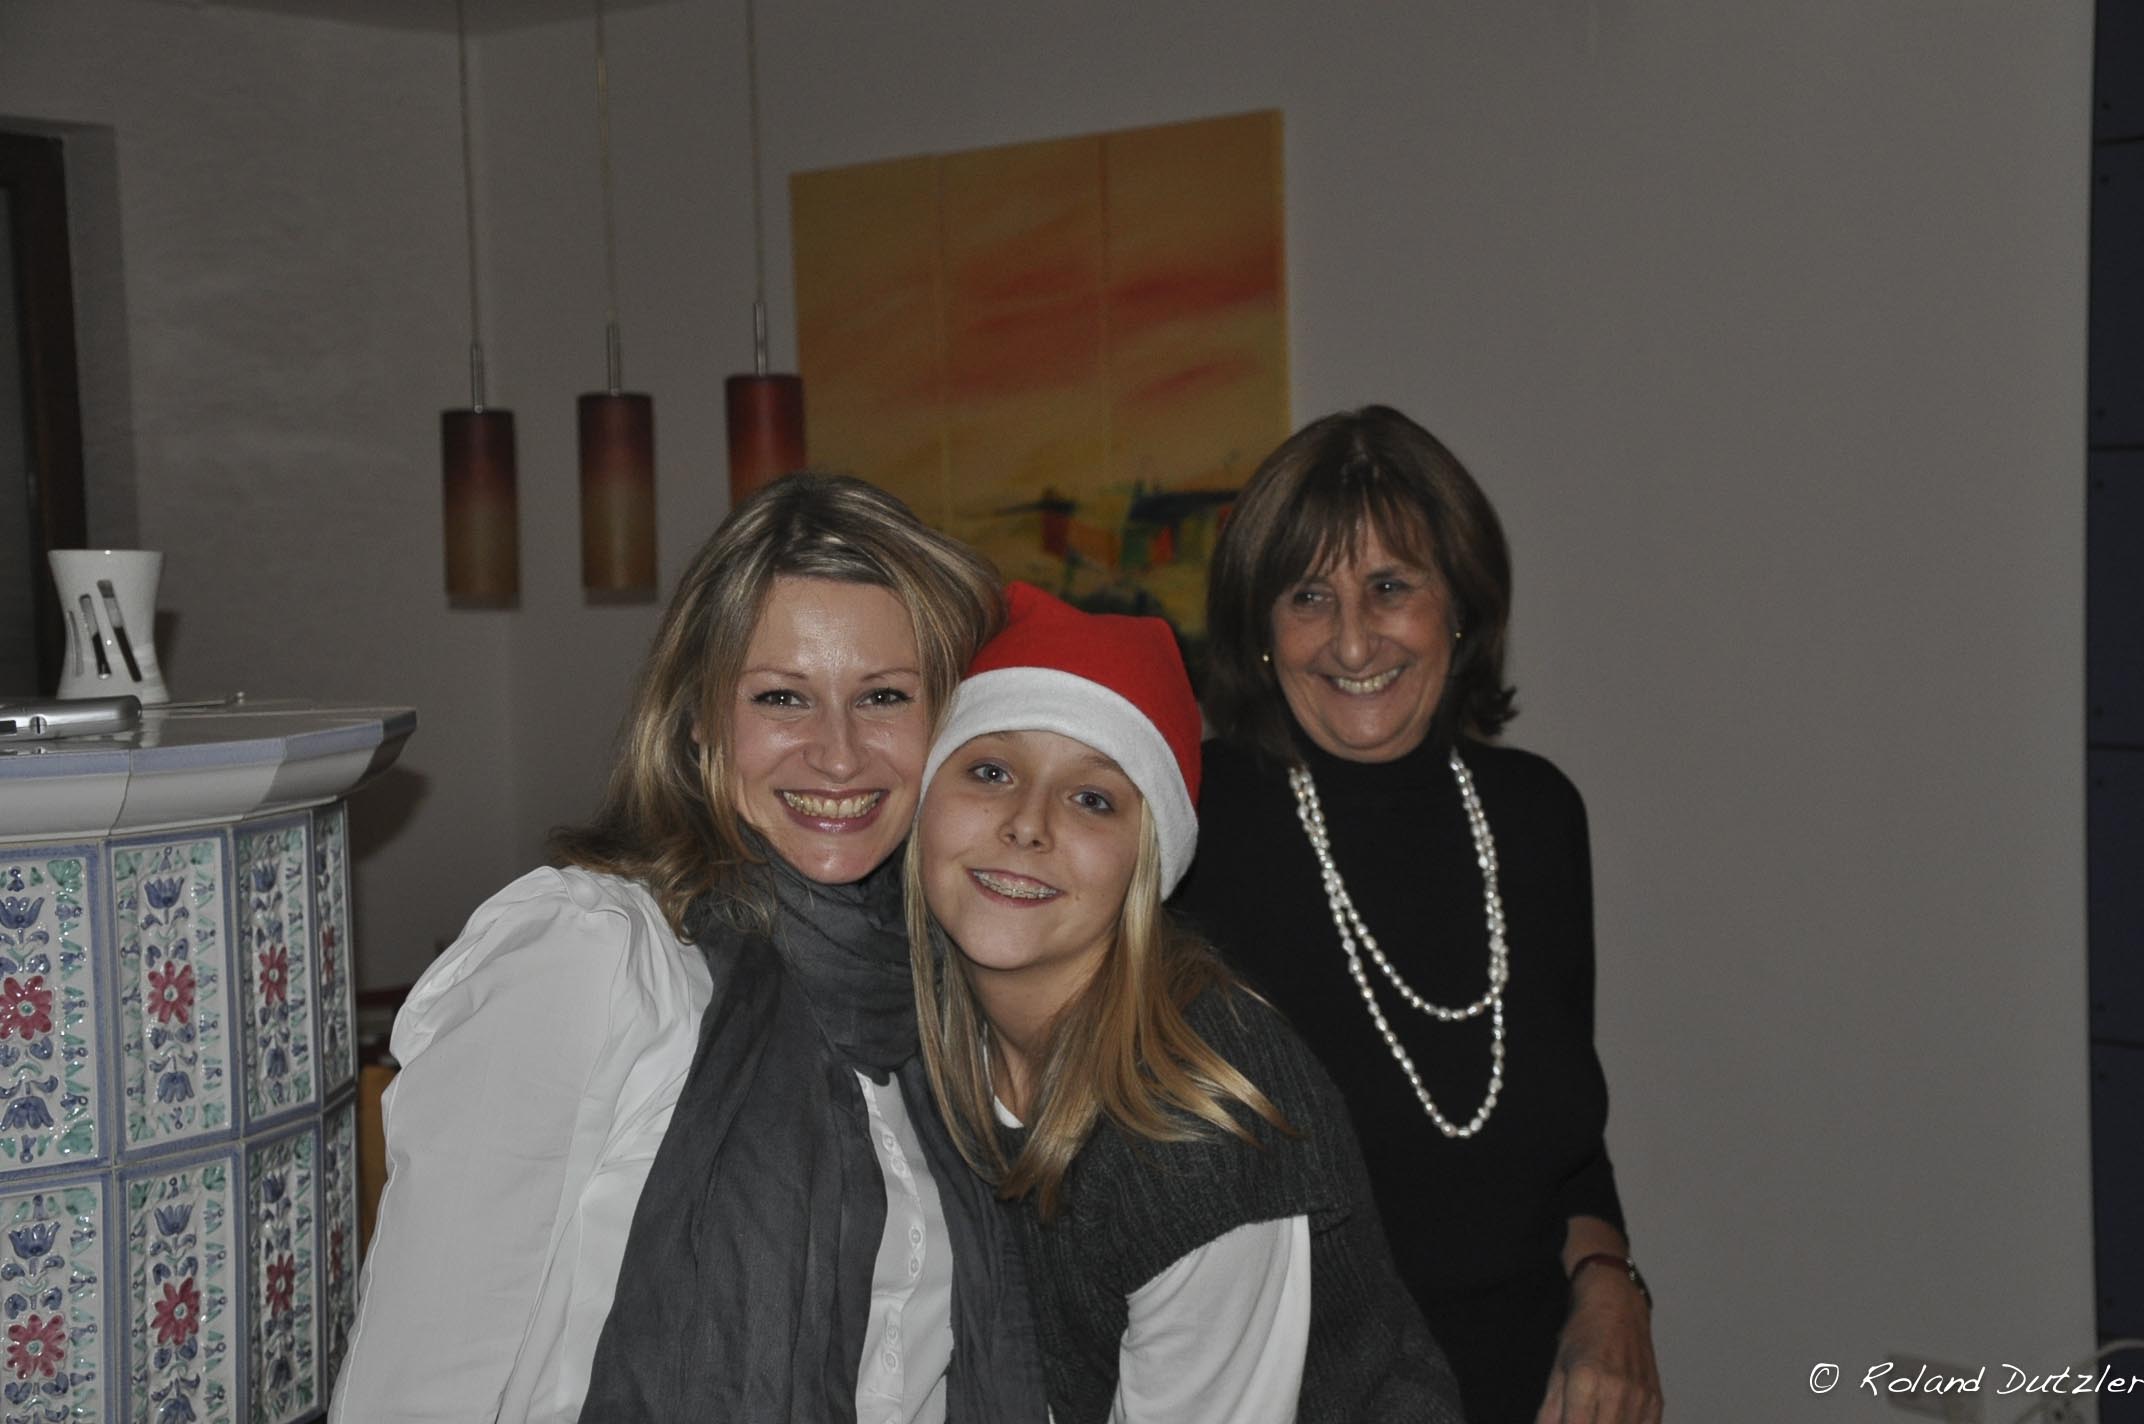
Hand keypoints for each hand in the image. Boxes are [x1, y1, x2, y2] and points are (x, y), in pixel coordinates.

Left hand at [1533, 1264, 1661, 1423]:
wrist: (1617, 1305)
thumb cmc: (1582, 1334)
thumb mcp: (1557, 1369)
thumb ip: (1550, 1410)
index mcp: (1586, 1381)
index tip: (1564, 1422)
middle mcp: (1616, 1390)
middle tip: (1577, 1416)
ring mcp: (1640, 1397)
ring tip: (1594, 1414)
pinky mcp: (1655, 1400)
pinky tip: (1614, 1416)